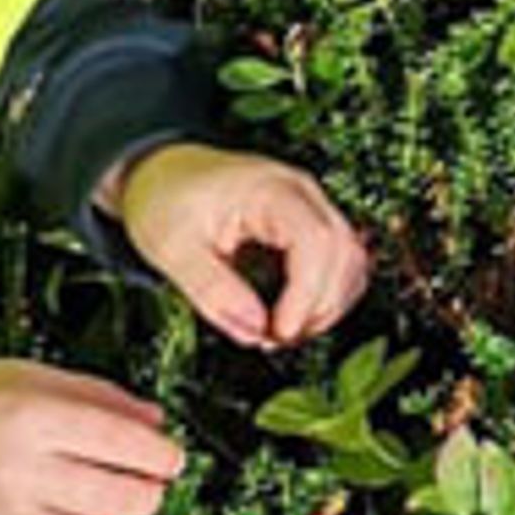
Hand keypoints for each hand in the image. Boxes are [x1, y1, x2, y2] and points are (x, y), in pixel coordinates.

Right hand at [0, 358, 181, 514]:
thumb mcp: (28, 377)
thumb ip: (96, 397)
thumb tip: (157, 424)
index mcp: (32, 416)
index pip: (130, 447)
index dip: (163, 457)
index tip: (169, 460)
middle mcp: (18, 472)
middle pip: (125, 501)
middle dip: (146, 494)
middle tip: (142, 486)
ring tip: (92, 506)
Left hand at [109, 143, 370, 347]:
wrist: (163, 175)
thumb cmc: (166, 201)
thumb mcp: (172, 250)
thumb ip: (212, 292)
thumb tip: (254, 329)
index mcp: (268, 190)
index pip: (315, 241)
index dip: (305, 296)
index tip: (277, 332)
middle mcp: (301, 193)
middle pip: (344, 253)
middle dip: (317, 309)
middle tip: (274, 339)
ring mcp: (311, 207)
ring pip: (351, 262)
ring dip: (326, 307)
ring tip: (280, 331)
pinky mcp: (311, 225)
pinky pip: (341, 264)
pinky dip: (326, 298)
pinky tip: (293, 317)